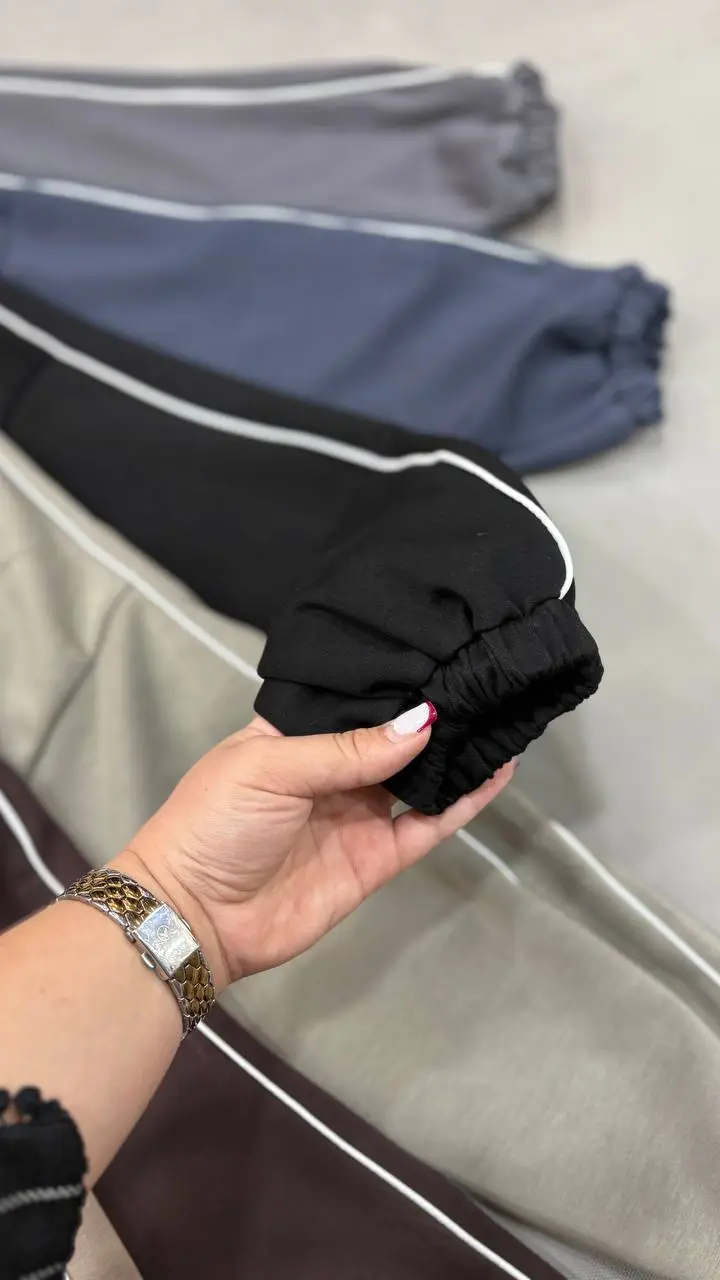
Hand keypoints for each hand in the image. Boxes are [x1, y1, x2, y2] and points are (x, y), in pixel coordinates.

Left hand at [116, 704, 513, 990]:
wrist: (197, 916)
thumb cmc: (214, 825)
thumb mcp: (271, 766)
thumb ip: (349, 747)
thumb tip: (421, 722)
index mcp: (295, 734)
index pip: (352, 697)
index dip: (391, 677)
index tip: (438, 646)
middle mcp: (332, 769)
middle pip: (393, 736)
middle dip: (432, 711)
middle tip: (482, 675)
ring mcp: (358, 813)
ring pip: (420, 776)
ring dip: (456, 751)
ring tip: (501, 712)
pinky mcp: (377, 857)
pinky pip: (430, 824)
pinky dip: (464, 800)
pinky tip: (497, 769)